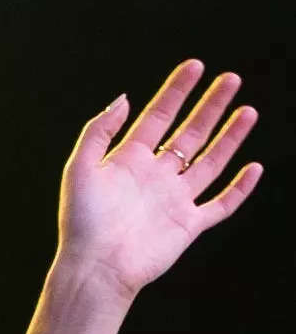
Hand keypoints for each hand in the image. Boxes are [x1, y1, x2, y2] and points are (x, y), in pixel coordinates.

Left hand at [54, 61, 259, 304]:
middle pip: (189, 134)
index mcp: (127, 161)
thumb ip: (100, 131)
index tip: (195, 66)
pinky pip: (221, 204)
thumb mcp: (80, 168)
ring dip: (230, 137)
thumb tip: (125, 97)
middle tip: (231, 79)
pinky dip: (239, 188)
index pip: (157, 117)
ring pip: (210, 162)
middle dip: (210, 106)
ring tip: (248, 111)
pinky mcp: (188, 225)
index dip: (176, 91)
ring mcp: (174, 200)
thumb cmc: (82, 221)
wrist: (96, 267)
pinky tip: (253, 167)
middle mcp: (154, 177)